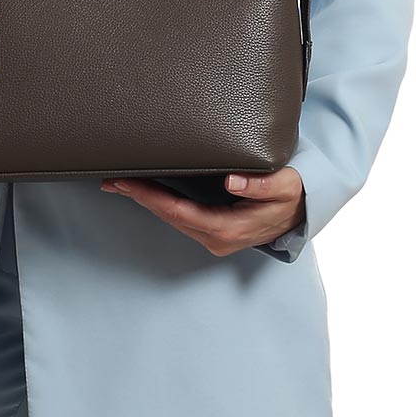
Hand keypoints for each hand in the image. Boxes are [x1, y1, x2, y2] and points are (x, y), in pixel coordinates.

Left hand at [100, 169, 305, 257]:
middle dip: (139, 197)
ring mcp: (213, 237)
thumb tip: (232, 181)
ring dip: (146, 201)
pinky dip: (160, 204)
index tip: (129, 183)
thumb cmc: (293, 196)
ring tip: (121, 183)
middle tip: (112, 178)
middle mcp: (216, 238)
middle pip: (168, 216)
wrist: (303, 213)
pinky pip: (180, 217)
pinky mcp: (212, 231)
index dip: (151, 197)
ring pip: (171, 218)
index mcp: (228, 228)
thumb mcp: (285, 186)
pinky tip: (147, 192)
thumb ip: (261, 183)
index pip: (179, 211)